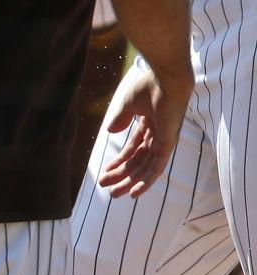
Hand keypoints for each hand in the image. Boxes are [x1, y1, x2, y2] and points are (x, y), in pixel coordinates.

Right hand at [98, 62, 191, 196]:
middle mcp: (158, 135)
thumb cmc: (148, 86)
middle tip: (106, 188)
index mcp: (149, 124)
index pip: (133, 148)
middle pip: (137, 162)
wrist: (165, 79)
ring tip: (115, 195)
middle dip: (121, 175)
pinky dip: (146, 181)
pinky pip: (157, 168)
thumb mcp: (128, 104)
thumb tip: (110, 132)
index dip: (119, 161)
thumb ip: (120, 119)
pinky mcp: (168, 144)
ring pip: (144, 169)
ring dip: (130, 182)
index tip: (106, 171)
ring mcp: (164, 141)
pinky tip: (135, 192)